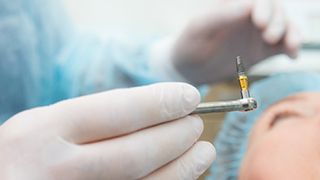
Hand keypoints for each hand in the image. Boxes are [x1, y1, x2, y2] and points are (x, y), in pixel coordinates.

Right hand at [0, 83, 214, 179]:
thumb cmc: (26, 154)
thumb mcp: (44, 124)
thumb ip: (93, 119)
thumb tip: (156, 110)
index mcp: (42, 134)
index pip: (117, 112)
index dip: (160, 102)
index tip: (189, 96)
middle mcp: (54, 171)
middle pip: (136, 153)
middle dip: (176, 136)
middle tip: (196, 124)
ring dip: (183, 167)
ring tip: (203, 151)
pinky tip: (180, 175)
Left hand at [173, 0, 300, 84]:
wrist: (189, 70)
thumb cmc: (189, 45)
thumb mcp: (200, 28)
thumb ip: (221, 16)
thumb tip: (248, 5)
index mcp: (232, 4)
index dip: (263, 6)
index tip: (260, 21)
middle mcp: (248, 15)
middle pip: (274, 9)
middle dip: (277, 20)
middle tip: (268, 36)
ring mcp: (257, 32)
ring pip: (283, 25)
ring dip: (290, 33)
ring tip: (288, 46)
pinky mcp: (262, 49)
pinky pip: (283, 44)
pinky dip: (291, 47)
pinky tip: (291, 55)